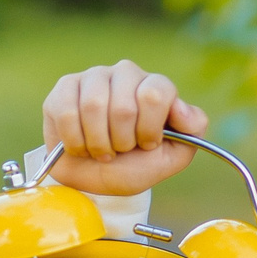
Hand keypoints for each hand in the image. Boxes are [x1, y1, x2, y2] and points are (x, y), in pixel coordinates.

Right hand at [40, 60, 207, 195]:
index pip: (156, 93)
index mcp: (155, 86)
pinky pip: (67, 112)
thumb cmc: (134, 166)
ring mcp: (93, 77)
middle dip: (122, 141)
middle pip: (123, 105)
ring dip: (98, 142)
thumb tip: (184, 111)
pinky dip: (75, 141)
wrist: (95, 183)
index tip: (146, 144)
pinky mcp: (65, 88)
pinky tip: (80, 145)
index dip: (149, 128)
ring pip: (93, 106)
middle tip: (121, 150)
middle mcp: (126, 74)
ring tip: (101, 150)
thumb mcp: (172, 156)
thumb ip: (191, 131)